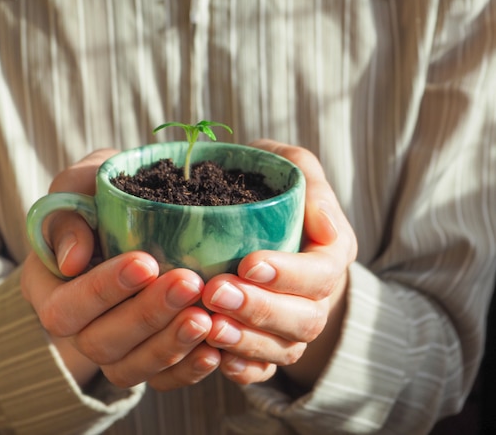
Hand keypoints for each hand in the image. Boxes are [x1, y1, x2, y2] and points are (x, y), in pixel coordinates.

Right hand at [21, 150, 219, 390]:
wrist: (143, 209)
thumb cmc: (106, 192)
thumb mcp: (82, 186)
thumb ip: (69, 215)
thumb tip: (72, 261)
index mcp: (48, 286)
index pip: (64, 306)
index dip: (102, 291)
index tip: (145, 262)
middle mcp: (75, 325)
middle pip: (97, 343)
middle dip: (145, 316)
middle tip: (189, 284)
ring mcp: (110, 346)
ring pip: (128, 368)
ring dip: (168, 346)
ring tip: (206, 319)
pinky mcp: (144, 358)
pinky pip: (159, 379)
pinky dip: (187, 369)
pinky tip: (215, 349)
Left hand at [202, 140, 357, 388]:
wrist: (270, 231)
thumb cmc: (278, 193)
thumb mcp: (293, 169)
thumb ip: (306, 176)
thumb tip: (321, 218)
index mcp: (331, 254)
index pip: (320, 272)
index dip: (289, 273)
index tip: (249, 262)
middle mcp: (320, 297)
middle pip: (304, 318)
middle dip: (260, 308)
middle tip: (216, 291)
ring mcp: (296, 328)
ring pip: (283, 349)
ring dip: (247, 341)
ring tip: (209, 326)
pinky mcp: (272, 347)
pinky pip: (265, 371)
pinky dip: (244, 369)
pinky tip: (216, 358)